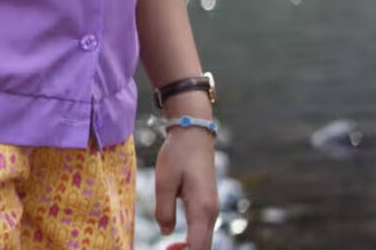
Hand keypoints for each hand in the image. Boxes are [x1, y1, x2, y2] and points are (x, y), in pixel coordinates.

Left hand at [153, 121, 219, 249]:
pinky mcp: (207, 205)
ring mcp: (212, 210)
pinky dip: (193, 241)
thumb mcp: (164, 181)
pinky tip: (178, 243)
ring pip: (204, 240)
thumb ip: (164, 210)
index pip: (197, 246)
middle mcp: (211, 213)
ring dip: (189, 249)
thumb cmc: (177, 155)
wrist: (194, 136)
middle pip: (203, 246)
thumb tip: (166, 233)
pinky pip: (202, 230)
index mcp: (201, 209)